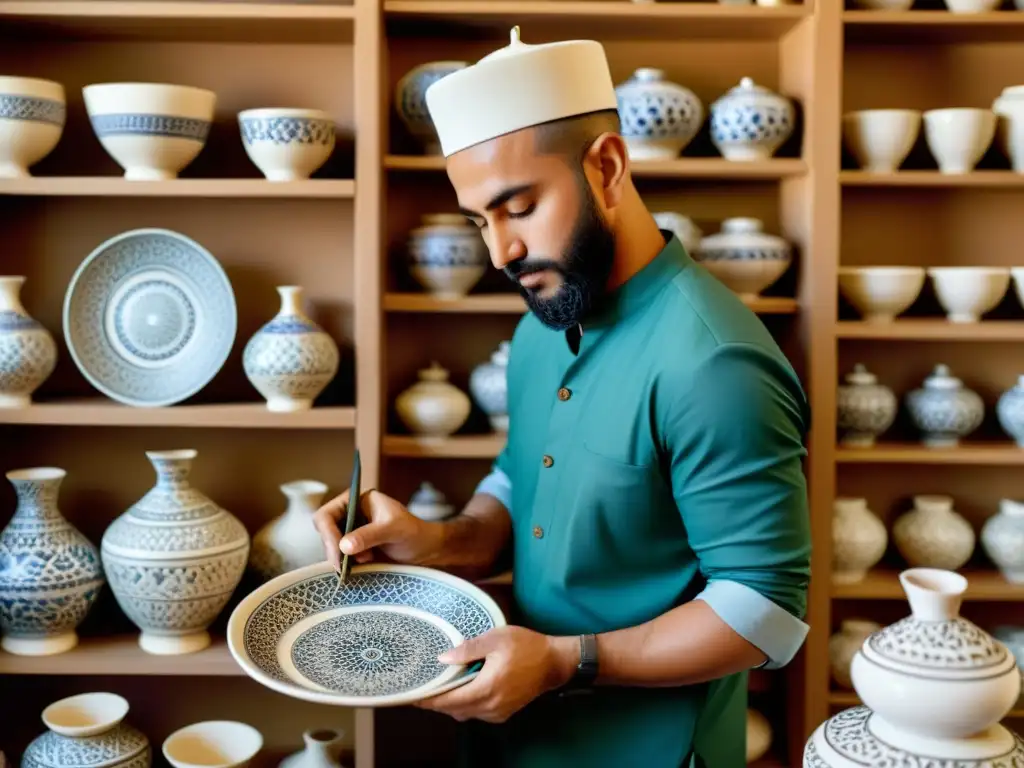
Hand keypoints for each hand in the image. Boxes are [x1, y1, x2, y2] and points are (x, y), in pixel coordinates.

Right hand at [312, 488, 439, 569]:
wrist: (426, 550)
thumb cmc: (414, 533)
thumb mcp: (394, 530)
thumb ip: (369, 535)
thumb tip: (344, 546)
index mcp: (355, 501)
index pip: (326, 514)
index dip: (328, 533)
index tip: (338, 552)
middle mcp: (349, 515)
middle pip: (325, 533)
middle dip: (334, 550)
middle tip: (347, 565)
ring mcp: (350, 534)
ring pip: (331, 549)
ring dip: (343, 559)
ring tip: (367, 561)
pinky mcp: (354, 551)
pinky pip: (340, 560)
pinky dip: (346, 566)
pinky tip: (363, 567)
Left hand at [415, 626, 577, 723]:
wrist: (554, 662)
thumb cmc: (526, 646)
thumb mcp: (496, 639)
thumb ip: (468, 649)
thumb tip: (442, 658)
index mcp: (486, 689)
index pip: (449, 701)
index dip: (428, 700)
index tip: (411, 696)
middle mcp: (490, 707)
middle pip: (454, 710)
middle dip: (437, 702)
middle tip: (422, 688)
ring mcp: (498, 712)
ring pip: (465, 713)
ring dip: (451, 704)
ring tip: (439, 687)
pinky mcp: (504, 713)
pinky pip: (477, 713)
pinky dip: (466, 705)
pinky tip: (463, 689)